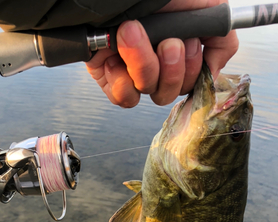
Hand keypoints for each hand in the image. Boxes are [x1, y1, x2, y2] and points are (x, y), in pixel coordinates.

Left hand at [86, 0, 238, 107]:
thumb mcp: (201, 4)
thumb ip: (222, 37)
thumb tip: (214, 70)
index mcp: (179, 52)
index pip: (193, 82)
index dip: (193, 69)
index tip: (186, 40)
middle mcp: (157, 66)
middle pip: (171, 93)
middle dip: (171, 68)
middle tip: (166, 41)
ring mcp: (134, 75)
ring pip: (149, 91)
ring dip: (143, 62)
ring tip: (130, 31)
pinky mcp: (112, 81)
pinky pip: (125, 99)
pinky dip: (121, 78)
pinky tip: (114, 54)